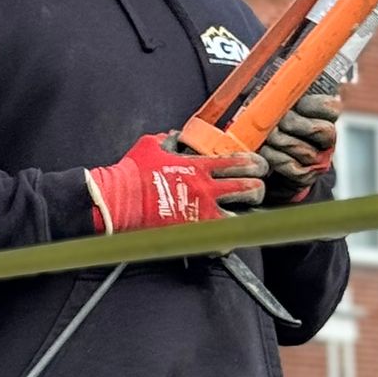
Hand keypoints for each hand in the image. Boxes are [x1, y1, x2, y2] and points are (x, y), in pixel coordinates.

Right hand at [85, 133, 266, 232]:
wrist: (118, 201)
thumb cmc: (132, 174)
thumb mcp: (151, 145)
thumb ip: (169, 139)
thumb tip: (176, 136)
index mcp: (199, 166)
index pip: (241, 162)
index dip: (257, 164)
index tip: (259, 167)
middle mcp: (206, 189)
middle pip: (250, 189)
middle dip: (259, 189)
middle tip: (257, 190)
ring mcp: (203, 213)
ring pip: (244, 216)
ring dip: (249, 215)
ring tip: (249, 215)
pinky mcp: (194, 233)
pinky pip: (224, 240)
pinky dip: (229, 239)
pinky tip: (228, 236)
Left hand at [260, 89, 339, 203]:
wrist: (273, 159)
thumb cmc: (277, 123)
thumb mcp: (284, 103)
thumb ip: (286, 89)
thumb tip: (278, 63)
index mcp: (327, 117)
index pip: (331, 108)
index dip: (311, 105)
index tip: (296, 104)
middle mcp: (329, 139)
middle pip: (318, 129)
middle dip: (291, 124)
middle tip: (275, 122)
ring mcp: (319, 159)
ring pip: (302, 150)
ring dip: (279, 142)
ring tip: (267, 136)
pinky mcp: (306, 176)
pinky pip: (291, 167)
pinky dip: (274, 158)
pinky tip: (266, 151)